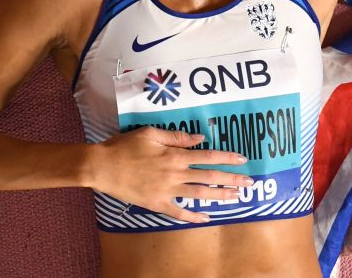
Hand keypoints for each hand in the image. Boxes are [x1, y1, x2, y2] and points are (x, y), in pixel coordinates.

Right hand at [87, 127, 250, 222]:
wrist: (102, 167)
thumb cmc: (124, 146)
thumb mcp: (151, 133)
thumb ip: (177, 137)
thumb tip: (200, 138)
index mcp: (174, 155)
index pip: (208, 156)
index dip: (227, 158)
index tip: (243, 160)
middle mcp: (174, 173)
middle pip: (209, 176)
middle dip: (231, 179)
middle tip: (249, 182)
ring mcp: (166, 190)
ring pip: (199, 194)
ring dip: (219, 195)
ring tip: (237, 197)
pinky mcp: (156, 204)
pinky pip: (179, 212)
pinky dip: (193, 215)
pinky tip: (207, 217)